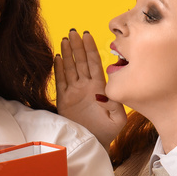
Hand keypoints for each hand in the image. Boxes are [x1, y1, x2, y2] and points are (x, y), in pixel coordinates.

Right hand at [55, 29, 126, 146]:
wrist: (93, 144)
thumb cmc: (107, 132)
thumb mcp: (118, 118)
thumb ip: (116, 102)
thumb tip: (110, 88)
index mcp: (99, 87)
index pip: (94, 63)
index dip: (90, 48)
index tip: (87, 34)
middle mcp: (86, 87)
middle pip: (81, 62)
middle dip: (77, 46)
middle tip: (73, 31)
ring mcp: (74, 92)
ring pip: (70, 68)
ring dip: (68, 53)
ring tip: (65, 39)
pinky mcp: (64, 100)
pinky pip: (61, 82)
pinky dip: (59, 69)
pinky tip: (58, 57)